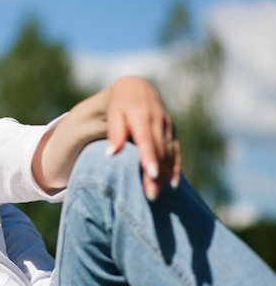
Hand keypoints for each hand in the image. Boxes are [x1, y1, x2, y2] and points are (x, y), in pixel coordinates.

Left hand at [104, 76, 181, 199]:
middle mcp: (157, 121)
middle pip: (158, 151)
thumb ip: (115, 134)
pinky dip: (175, 167)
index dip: (150, 157)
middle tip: (150, 195)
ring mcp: (167, 126)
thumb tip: (110, 155)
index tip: (151, 174)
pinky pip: (176, 150)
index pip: (146, 139)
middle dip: (156, 173)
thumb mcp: (114, 115)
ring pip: (168, 153)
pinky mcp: (172, 131)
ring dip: (164, 174)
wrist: (137, 89)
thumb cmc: (120, 106)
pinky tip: (172, 184)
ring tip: (156, 194)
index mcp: (141, 116)